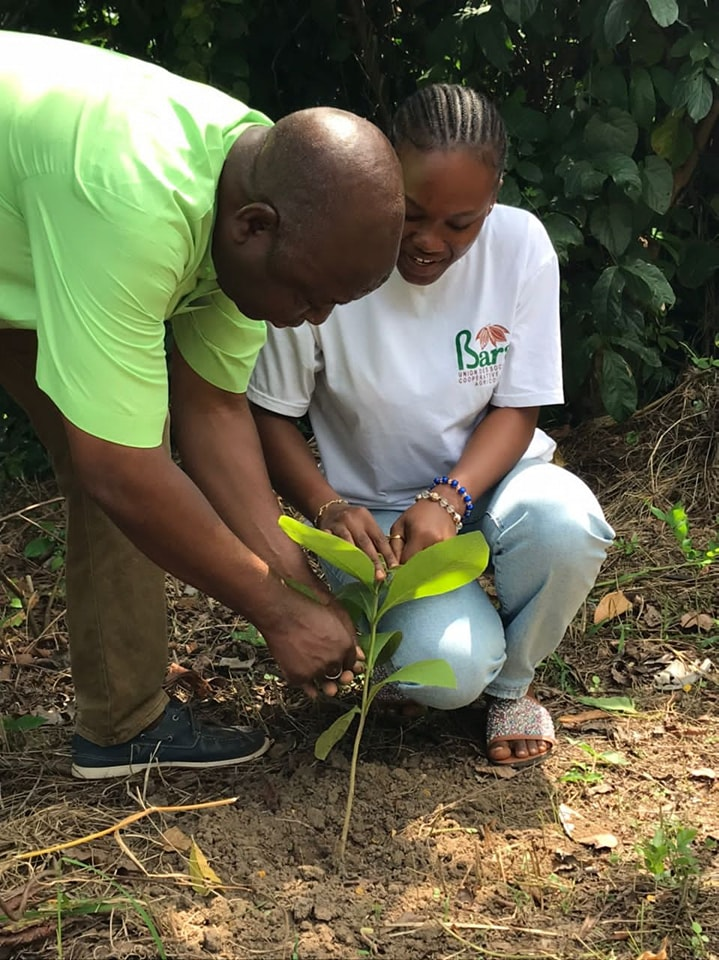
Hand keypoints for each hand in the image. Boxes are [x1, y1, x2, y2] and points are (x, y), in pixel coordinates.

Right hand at [258, 581, 363, 697]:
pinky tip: (312, 688)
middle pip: (340, 674)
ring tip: (325, 683)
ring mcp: (317, 671)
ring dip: (328, 685)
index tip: (342, 662)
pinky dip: (311, 690)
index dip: (346, 662)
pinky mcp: (300, 677)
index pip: (352, 662)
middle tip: (330, 669)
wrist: (281, 615)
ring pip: (327, 684)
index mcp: (345, 645)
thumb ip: (348, 636)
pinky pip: (310, 690)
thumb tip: (359, 653)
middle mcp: (334, 660)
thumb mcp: (335, 617)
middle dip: (337, 672)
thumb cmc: (305, 611)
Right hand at [318, 502, 399, 581]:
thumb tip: (387, 562)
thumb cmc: (352, 521)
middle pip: (365, 543)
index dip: (388, 554)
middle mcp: (353, 520)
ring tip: (363, 573)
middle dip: (374, 561)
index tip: (393, 568)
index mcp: (367, 519)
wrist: (330, 509)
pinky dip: (337, 552)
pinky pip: (331, 542)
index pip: (379, 539)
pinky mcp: (325, 530)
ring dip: (356, 560)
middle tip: (380, 576)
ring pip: (349, 543)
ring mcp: (339, 525)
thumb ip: (374, 539)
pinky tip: (342, 563)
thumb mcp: (365, 524)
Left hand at [389, 500, 457, 561]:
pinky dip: (431, 563)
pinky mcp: (453, 550)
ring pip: (429, 566)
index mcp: (420, 536)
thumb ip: (394, 547)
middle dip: (411, 566)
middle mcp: (435, 543)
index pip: (406, 561)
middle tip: (407, 560)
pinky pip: (438, 563)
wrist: (442, 505)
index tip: (398, 562)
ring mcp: (446, 548)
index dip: (400, 564)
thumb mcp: (399, 526)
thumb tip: (393, 567)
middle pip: (418, 566)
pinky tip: (428, 556)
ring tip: (418, 557)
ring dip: (421, 565)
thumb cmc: (418, 514)